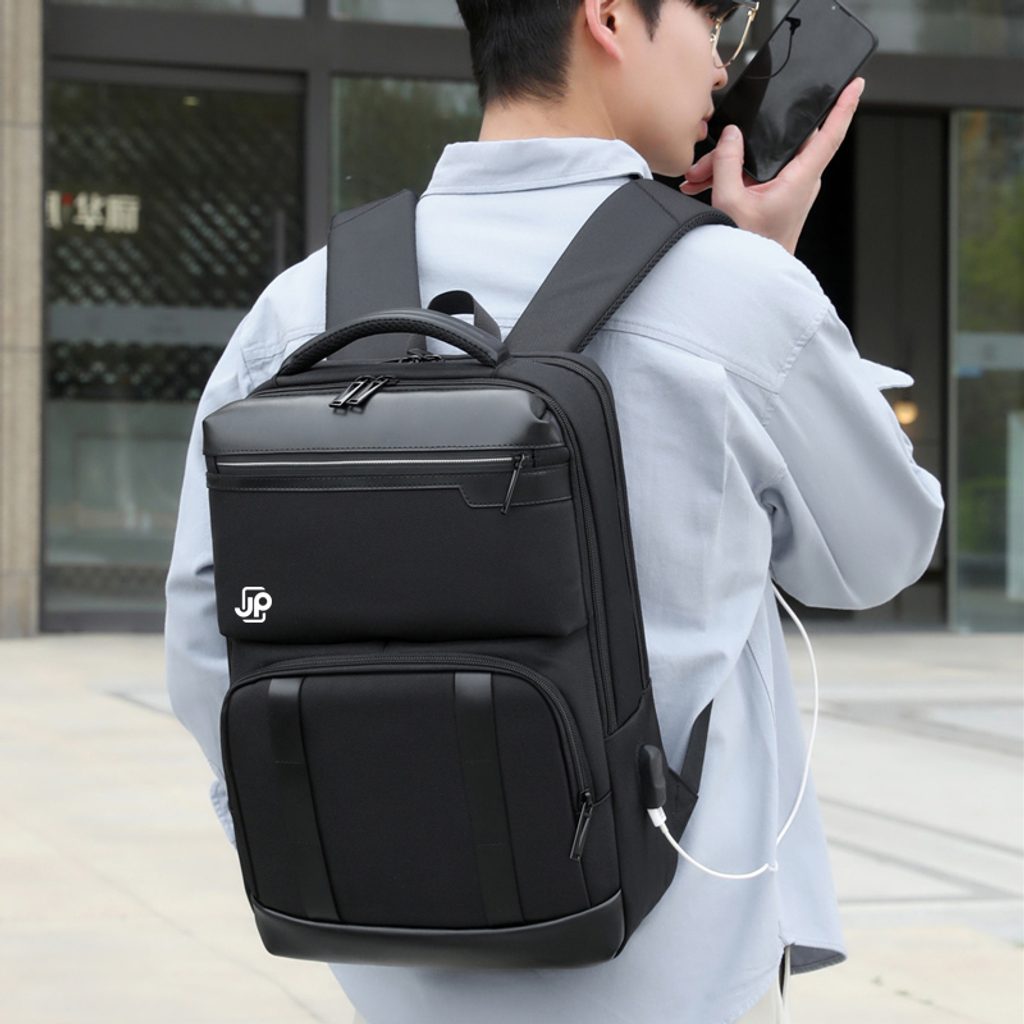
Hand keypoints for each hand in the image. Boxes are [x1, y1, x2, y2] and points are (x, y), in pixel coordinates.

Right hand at [680, 77, 865, 254]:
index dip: (844, 107)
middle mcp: (800, 182)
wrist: (749, 280)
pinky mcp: (775, 197)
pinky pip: (754, 176)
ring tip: (698, 176)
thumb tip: (732, 135)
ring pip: (761, 161)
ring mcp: (788, 190)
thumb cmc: (748, 248)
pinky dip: (731, 177)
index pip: (830, 135)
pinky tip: (704, 183)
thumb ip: (728, 162)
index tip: (856, 84)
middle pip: (780, 144)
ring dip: (728, 165)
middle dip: (742, 143)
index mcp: (800, 180)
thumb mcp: (730, 201)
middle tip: (712, 152)